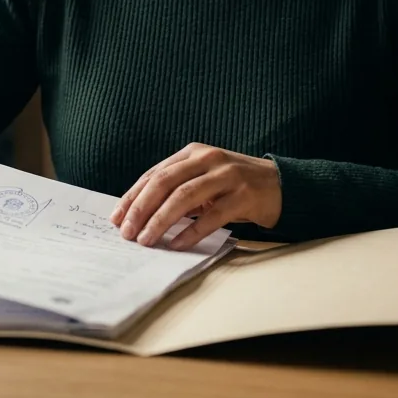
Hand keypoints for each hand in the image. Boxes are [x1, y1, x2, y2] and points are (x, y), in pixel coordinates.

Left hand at [110, 143, 281, 251]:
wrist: (279, 185)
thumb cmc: (233, 185)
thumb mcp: (203, 178)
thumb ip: (177, 188)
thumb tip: (139, 214)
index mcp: (193, 153)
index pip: (155, 174)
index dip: (133, 196)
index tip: (117, 217)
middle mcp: (208, 159)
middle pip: (165, 182)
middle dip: (142, 208)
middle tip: (127, 232)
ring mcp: (227, 176)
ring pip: (185, 197)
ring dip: (161, 220)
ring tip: (146, 240)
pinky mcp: (244, 196)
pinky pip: (211, 216)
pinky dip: (190, 232)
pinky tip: (176, 244)